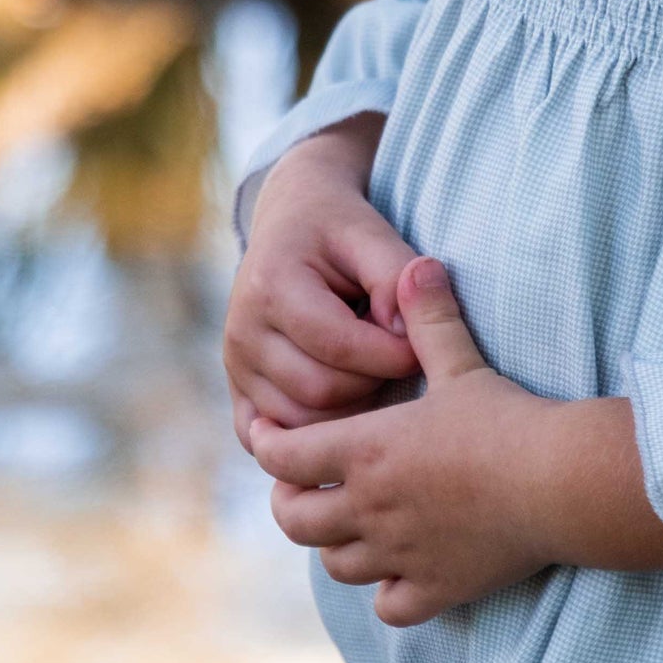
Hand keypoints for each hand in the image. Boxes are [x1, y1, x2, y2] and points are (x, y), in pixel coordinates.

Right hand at [224, 115, 419, 446]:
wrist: (292, 221)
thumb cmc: (339, 229)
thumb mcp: (373, 234)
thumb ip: (397, 279)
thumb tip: (410, 337)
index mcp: (270, 286)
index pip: (339, 347)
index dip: (393, 354)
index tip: (426, 345)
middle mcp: (242, 332)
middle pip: (321, 392)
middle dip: (374, 383)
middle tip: (400, 360)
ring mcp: (235, 367)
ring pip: (302, 424)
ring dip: (351, 411)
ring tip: (373, 372)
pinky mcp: (238, 392)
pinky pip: (278, 440)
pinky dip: (315, 434)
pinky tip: (347, 406)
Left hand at [249, 258, 556, 623]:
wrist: (558, 482)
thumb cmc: (507, 419)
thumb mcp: (461, 363)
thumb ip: (430, 318)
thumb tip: (418, 265)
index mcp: (366, 452)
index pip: (284, 455)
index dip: (269, 445)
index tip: (272, 435)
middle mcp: (371, 509)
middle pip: (295, 522)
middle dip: (290, 503)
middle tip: (303, 487)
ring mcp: (401, 555)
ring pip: (336, 565)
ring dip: (333, 547)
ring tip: (348, 526)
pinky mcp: (437, 589)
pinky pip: (389, 607)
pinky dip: (386, 593)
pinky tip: (399, 573)